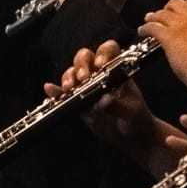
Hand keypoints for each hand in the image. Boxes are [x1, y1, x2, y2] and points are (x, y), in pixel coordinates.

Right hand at [45, 41, 182, 162]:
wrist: (132, 137)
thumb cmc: (137, 118)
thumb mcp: (132, 111)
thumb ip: (118, 105)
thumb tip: (104, 100)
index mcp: (117, 69)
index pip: (108, 50)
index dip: (103, 53)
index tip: (101, 65)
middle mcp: (100, 74)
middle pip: (85, 57)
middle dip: (81, 64)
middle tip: (83, 77)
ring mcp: (87, 87)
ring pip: (73, 72)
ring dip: (68, 77)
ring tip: (69, 88)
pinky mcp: (78, 102)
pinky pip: (64, 93)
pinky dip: (56, 91)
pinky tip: (49, 89)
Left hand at [139, 0, 186, 89]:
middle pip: (176, 2)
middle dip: (169, 7)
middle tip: (166, 14)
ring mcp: (179, 26)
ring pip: (161, 13)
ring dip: (154, 16)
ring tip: (149, 20)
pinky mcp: (168, 36)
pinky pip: (152, 27)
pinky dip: (145, 28)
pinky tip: (143, 31)